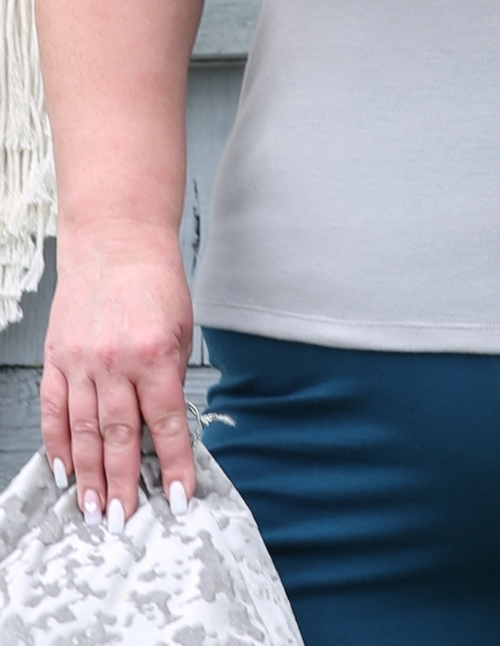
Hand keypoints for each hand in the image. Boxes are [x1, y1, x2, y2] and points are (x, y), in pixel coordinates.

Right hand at [41, 224, 195, 528]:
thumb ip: (172, 377)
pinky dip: (57, 443)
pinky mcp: (57, 358)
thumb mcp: (182, 328)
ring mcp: (82, 361)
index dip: (175, 465)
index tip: (180, 497)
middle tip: (126, 520)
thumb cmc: (155, 281)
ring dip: (89, 476)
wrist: (116, 241)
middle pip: (120, 437)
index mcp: (157, 354)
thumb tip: (165, 427)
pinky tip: (62, 470)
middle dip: (125, 484)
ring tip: (94, 510)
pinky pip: (54, 410)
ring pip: (83, 431)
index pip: (168, 423)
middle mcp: (117, 362)